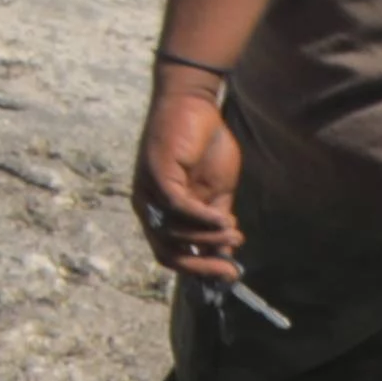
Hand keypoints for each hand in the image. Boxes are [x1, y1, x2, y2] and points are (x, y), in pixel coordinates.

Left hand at [130, 72, 243, 284]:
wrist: (195, 106)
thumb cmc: (204, 146)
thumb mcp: (215, 192)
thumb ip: (216, 222)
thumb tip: (225, 254)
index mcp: (159, 213)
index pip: (170, 254)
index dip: (198, 268)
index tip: (229, 274)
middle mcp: (146, 207)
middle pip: (166, 253)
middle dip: (199, 265)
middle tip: (230, 269)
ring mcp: (147, 192)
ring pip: (172, 233)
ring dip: (208, 238)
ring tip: (234, 233)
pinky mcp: (156, 176)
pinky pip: (177, 207)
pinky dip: (202, 218)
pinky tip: (224, 219)